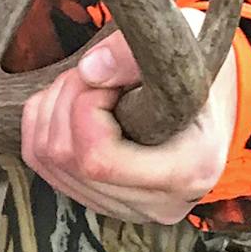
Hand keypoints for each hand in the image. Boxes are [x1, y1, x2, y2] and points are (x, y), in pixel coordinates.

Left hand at [20, 8, 238, 225]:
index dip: (85, 108)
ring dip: (51, 109)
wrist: (208, 101)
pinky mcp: (100, 201)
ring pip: (47, 161)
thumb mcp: (184, 43)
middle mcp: (158, 203)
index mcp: (189, 170)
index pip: (99, 160)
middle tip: (91, 73)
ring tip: (85, 84)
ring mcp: (126, 208)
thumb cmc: (196, 71)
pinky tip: (70, 103)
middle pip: (67, 159)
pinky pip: (42, 164)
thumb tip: (88, 71)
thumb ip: (134, 53)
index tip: (106, 78)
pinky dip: (42, 123)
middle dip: (65, 99)